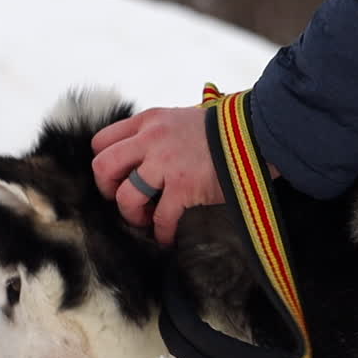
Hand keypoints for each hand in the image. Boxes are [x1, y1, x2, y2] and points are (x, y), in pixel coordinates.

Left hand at [91, 107, 222, 244]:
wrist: (255, 134)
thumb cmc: (223, 131)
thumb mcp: (182, 119)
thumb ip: (158, 134)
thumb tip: (142, 159)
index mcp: (149, 121)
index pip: (102, 141)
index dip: (104, 163)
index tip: (117, 177)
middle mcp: (151, 139)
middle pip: (103, 166)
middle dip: (108, 189)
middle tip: (123, 198)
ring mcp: (166, 163)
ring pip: (126, 196)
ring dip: (132, 214)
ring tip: (146, 219)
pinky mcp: (184, 186)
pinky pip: (161, 217)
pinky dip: (162, 233)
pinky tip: (167, 237)